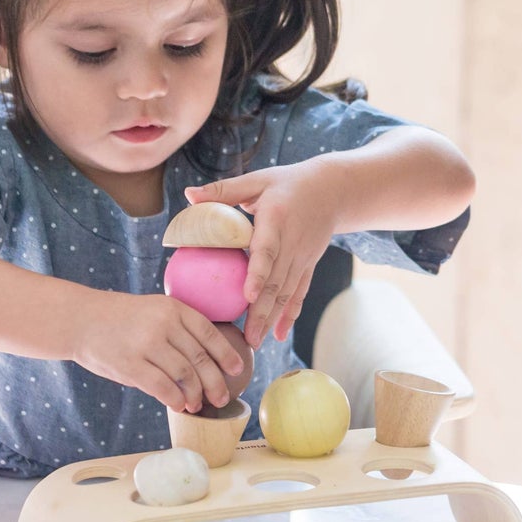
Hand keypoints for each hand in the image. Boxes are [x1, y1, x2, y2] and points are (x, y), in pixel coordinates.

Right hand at [69, 291, 241, 413]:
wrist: (79, 320)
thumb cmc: (118, 319)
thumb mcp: (152, 310)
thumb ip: (176, 328)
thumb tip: (205, 361)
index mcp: (172, 308)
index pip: (209, 332)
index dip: (226, 354)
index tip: (237, 369)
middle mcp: (163, 324)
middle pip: (200, 357)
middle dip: (215, 382)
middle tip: (222, 397)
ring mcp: (146, 344)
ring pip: (184, 375)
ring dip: (195, 394)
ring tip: (198, 404)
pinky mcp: (130, 364)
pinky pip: (162, 387)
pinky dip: (175, 399)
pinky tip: (179, 405)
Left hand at [185, 161, 341, 345]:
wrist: (333, 189)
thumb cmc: (287, 183)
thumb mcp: (257, 180)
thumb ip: (224, 190)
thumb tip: (189, 196)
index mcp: (277, 219)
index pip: (267, 250)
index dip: (258, 274)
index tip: (248, 296)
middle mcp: (293, 242)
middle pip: (277, 281)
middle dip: (262, 312)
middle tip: (247, 338)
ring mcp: (303, 257)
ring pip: (287, 292)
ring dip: (272, 319)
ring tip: (256, 342)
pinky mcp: (308, 265)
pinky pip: (299, 292)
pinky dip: (290, 315)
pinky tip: (278, 335)